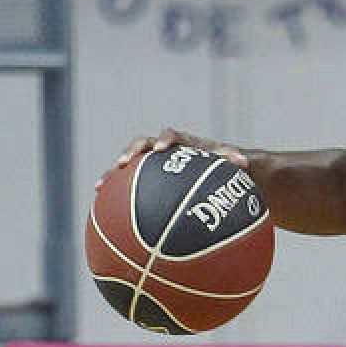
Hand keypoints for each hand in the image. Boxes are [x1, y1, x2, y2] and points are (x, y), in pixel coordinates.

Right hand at [102, 128, 246, 187]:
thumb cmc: (223, 166)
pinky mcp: (144, 180)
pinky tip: (102, 211)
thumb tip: (244, 162)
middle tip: (125, 162)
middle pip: (142, 145)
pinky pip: (126, 188)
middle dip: (132, 152)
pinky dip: (115, 197)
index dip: (166, 139)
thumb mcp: (229, 164)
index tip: (162, 149)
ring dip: (114, 174)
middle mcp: (163, 151)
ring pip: (129, 166)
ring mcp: (151, 165)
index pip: (171, 135)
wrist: (215, 172)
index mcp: (182, 142)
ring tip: (101, 186)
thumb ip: (231, 160)